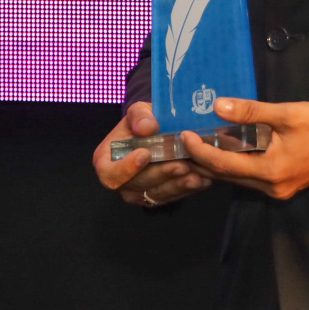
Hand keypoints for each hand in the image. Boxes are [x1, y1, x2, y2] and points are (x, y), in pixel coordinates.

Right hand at [92, 101, 211, 209]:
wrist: (154, 133)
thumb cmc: (141, 122)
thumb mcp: (138, 112)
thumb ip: (140, 116)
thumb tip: (147, 127)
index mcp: (106, 161)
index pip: (109, 173)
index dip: (126, 168)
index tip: (145, 154)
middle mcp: (120, 181)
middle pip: (138, 186)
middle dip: (161, 175)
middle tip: (182, 165)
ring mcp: (138, 193)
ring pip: (157, 194)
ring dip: (178, 186)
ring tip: (196, 175)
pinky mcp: (157, 198)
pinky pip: (171, 197)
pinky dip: (187, 189)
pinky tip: (202, 180)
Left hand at [179, 97, 308, 201]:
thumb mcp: (286, 113)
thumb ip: (250, 111)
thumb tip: (217, 106)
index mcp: (272, 171)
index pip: (225, 164)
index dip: (202, 151)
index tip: (185, 137)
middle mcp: (272, 187)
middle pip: (228, 176)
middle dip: (202, 161)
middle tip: (179, 146)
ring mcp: (278, 189)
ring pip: (238, 179)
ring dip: (217, 164)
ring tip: (195, 148)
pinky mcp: (283, 185)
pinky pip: (251, 177)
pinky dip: (234, 165)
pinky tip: (223, 150)